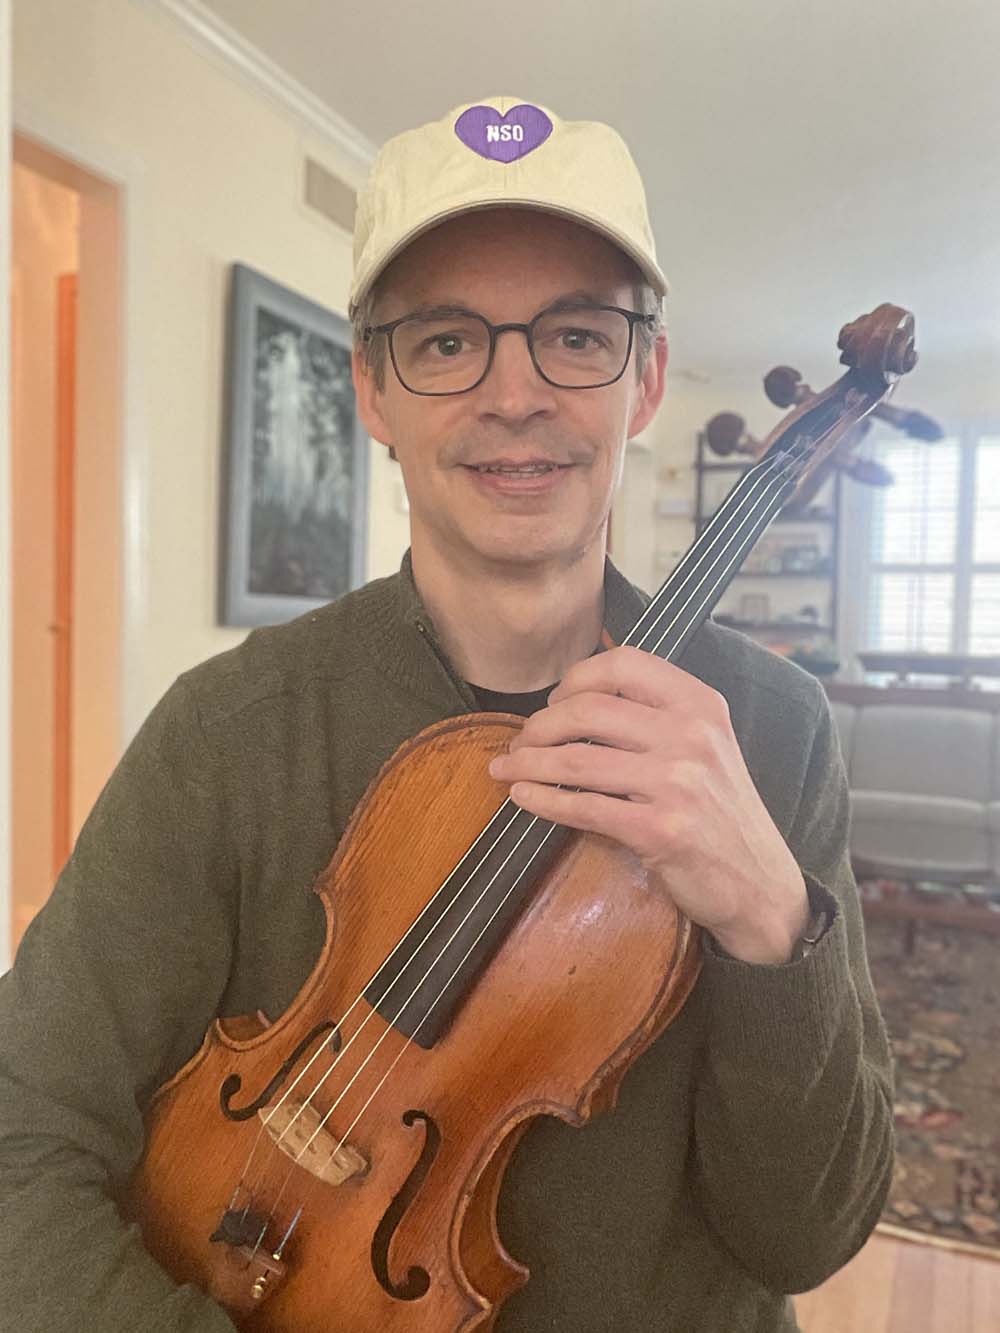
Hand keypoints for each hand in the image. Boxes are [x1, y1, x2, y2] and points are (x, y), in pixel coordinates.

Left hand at [488, 646, 809, 963]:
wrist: (760, 882)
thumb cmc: (721, 812)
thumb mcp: (708, 746)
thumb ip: (658, 715)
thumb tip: (577, 701)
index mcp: (701, 705)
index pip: (624, 664)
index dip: (577, 678)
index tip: (555, 701)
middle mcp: (692, 736)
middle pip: (588, 710)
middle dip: (540, 725)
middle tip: (520, 741)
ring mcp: (677, 783)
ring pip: (577, 759)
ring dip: (528, 762)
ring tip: (505, 767)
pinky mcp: (659, 830)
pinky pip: (582, 806)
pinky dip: (542, 800)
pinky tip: (523, 796)